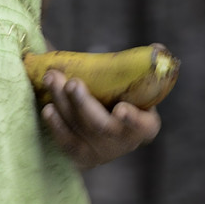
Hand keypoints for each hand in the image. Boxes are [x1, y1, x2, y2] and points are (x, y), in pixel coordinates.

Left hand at [39, 69, 161, 169]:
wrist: (103, 118)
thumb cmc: (122, 94)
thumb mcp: (136, 83)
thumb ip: (144, 66)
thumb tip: (156, 47)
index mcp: (145, 125)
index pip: (144, 126)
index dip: (133, 120)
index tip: (121, 109)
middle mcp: (124, 142)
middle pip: (102, 127)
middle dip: (84, 104)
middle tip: (72, 83)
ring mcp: (101, 152)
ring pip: (80, 130)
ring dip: (63, 104)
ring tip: (52, 79)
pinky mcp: (80, 156)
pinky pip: (66, 143)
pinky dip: (56, 126)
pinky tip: (47, 108)